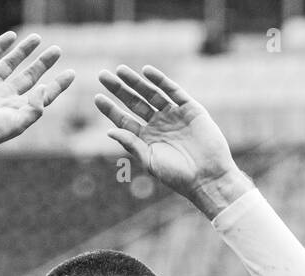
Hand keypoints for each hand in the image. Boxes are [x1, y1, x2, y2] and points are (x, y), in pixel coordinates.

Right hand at [0, 32, 73, 175]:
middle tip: (57, 51)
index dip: (57, 85)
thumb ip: (35, 107)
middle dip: (43, 63)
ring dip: (24, 51)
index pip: (43, 95)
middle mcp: (5, 97)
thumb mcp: (18, 124)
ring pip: (10, 64)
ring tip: (37, 38)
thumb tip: (44, 86)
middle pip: (29, 76)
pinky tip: (11, 36)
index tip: (71, 73)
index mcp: (18, 110)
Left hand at [94, 65, 246, 214]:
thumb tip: (109, 130)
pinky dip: (160, 80)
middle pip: (135, 103)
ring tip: (120, 70)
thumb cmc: (177, 176)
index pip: (124, 120)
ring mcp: (174, 116)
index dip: (111, 109)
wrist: (208, 176)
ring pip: (151, 94)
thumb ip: (131, 144)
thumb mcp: (150, 161)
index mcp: (147, 140)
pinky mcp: (191, 109)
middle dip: (119, 89)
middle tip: (102, 75)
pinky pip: (173, 91)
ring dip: (136, 82)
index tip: (97, 98)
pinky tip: (147, 71)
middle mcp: (159, 125)